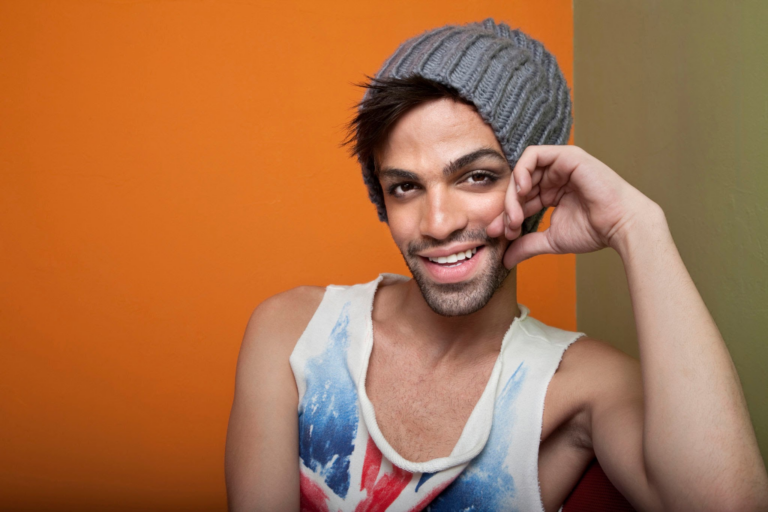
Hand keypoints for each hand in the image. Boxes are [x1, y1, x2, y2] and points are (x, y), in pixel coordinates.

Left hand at [487, 146, 657, 268]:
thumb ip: (527, 245)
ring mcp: (560, 165)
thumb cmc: (594, 231)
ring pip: (523, 171)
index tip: (500, 234)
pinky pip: (534, 155)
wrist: (620, 226)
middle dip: (507, 207)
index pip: (521, 200)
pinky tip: (523, 192)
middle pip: (519, 185)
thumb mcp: (552, 240)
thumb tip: (505, 261)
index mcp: (552, 192)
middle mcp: (555, 176)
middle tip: (505, 227)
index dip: (507, 215)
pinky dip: (522, 171)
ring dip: (513, 194)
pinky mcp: (567, 156)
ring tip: (514, 215)